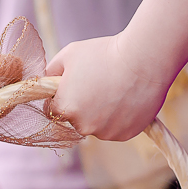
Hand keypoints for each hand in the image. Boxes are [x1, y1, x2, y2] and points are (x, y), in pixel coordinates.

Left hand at [46, 33, 171, 140]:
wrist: (144, 59)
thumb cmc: (104, 53)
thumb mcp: (69, 55)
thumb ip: (50, 72)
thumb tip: (43, 84)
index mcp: (65, 108)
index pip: (52, 110)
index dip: (60, 97)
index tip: (72, 86)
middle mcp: (83, 126)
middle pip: (74, 120)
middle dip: (81, 106)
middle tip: (97, 84)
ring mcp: (105, 133)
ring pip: (96, 125)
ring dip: (100, 113)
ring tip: (115, 89)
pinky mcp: (124, 135)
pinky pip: (115, 129)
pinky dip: (119, 118)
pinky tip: (126, 99)